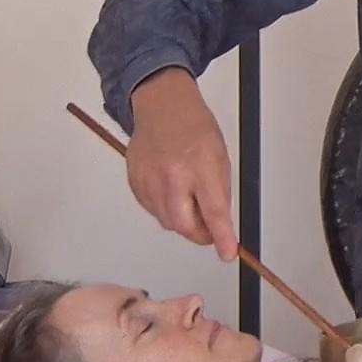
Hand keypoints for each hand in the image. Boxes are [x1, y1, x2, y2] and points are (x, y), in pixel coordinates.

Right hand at [125, 68, 239, 259]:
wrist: (163, 107)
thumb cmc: (196, 129)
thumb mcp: (220, 156)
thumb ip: (218, 191)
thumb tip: (218, 224)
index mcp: (201, 167)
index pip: (214, 211)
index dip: (222, 236)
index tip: (227, 253)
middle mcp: (173, 176)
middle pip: (183, 225)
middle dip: (199, 234)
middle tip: (210, 231)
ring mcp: (150, 180)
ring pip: (167, 222)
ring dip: (182, 222)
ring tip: (189, 200)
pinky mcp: (134, 183)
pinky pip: (152, 210)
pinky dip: (165, 209)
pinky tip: (171, 192)